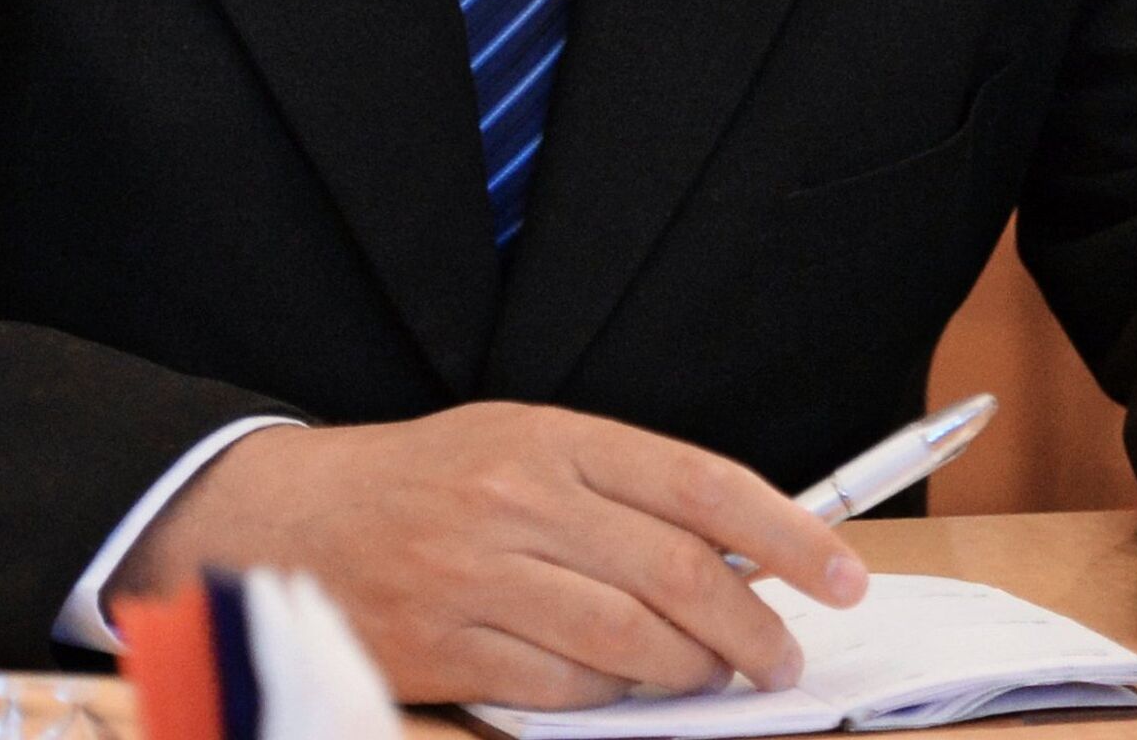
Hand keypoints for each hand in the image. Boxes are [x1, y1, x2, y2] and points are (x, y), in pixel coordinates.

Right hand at [110, 402, 867, 707]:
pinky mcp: (451, 646)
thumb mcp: (527, 444)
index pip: (701, 483)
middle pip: (679, 574)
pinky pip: (565, 691)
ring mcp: (483, 574)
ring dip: (693, 673)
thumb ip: (624, 488)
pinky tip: (628, 690)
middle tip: (785, 656)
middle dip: (755, 628)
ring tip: (717, 676)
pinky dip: (612, 700)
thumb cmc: (431, 479)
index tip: (841, 573)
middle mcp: (524, 499)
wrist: (295, 519)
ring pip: (632, 643)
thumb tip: (737, 547)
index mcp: (555, 437)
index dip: (787, 533)